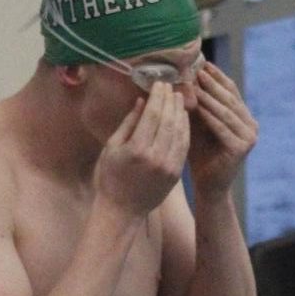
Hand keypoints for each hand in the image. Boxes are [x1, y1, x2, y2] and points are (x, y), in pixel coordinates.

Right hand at [96, 82, 190, 218]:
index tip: (160, 83)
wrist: (121, 212)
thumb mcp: (111, 149)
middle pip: (168, 120)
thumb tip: (142, 101)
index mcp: (136, 150)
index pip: (152, 114)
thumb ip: (128, 124)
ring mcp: (168, 167)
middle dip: (170, 100)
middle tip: (171, 86)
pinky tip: (182, 118)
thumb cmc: (110, 179)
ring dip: (180, 112)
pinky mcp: (175, 174)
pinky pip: (184, 146)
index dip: (158, 96)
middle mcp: (155, 158)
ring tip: (178, 98)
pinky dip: (185, 129)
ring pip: (179, 131)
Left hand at [186, 62, 257, 195]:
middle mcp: (251, 125)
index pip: (230, 91)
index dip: (217, 76)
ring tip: (194, 83)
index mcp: (244, 117)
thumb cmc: (199, 155)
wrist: (207, 186)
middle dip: (212, 83)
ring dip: (209, 96)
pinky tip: (197, 105)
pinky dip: (209, 115)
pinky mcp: (242, 147)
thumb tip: (187, 74)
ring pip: (226, 111)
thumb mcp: (198, 124)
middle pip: (229, 98)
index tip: (202, 63)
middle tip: (197, 69)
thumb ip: (197, 103)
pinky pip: (222, 127)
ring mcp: (249, 136)